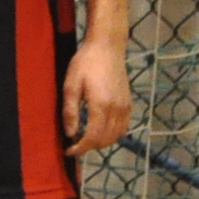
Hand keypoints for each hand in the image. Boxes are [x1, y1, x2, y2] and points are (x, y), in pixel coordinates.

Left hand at [60, 37, 131, 156]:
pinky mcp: (129, 103)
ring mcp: (125, 106)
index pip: (93, 137)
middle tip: (75, 146)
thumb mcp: (71, 84)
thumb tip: (70, 133)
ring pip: (116, 136)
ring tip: (86, 139)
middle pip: (105, 140)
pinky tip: (101, 131)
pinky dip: (113, 135)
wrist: (108, 47)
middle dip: (89, 147)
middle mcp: (116, 109)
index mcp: (100, 105)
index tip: (69, 151)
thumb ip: (70, 111)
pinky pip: (123, 127)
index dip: (81, 148)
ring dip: (101, 143)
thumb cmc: (85, 63)